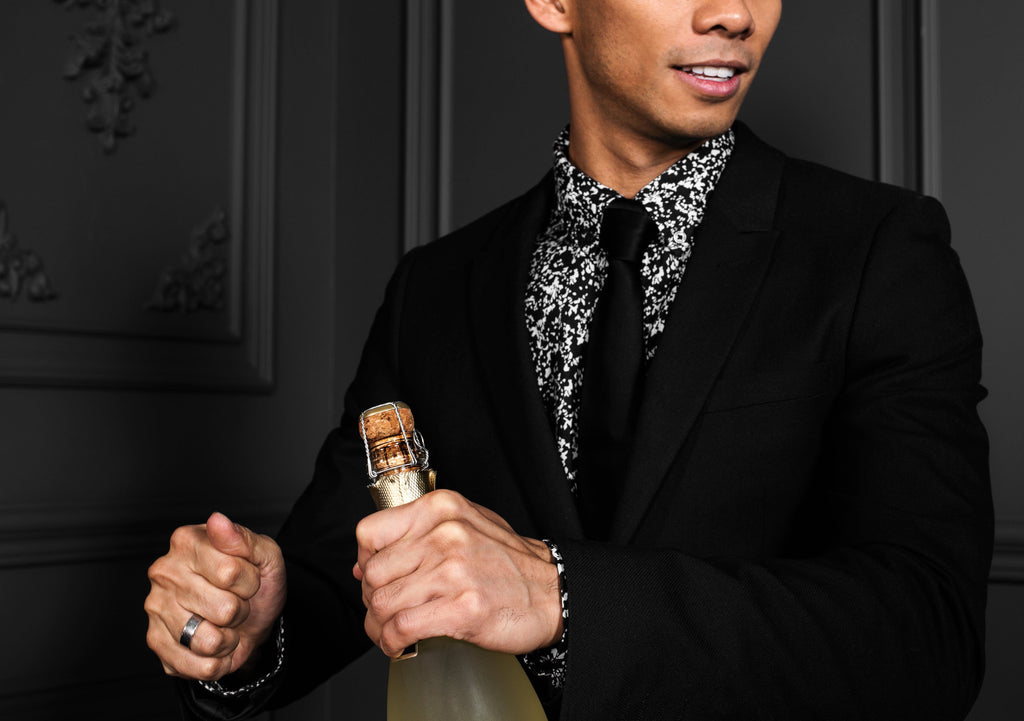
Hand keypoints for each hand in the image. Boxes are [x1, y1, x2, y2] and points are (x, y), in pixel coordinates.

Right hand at [145, 512, 286, 681]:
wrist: (252, 617)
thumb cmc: (255, 583)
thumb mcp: (265, 556)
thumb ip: (245, 539)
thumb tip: (218, 520)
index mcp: (188, 541)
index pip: (231, 572)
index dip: (250, 582)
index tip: (247, 578)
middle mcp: (164, 572)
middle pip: (224, 609)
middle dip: (240, 610)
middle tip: (235, 601)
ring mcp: (156, 607)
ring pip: (210, 640)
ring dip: (229, 638)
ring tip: (224, 623)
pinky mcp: (155, 641)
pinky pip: (199, 665)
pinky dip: (219, 661)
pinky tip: (216, 644)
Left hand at [353, 489, 562, 657]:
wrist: (553, 591)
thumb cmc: (509, 561)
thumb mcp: (465, 524)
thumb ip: (418, 533)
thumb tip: (364, 563)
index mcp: (441, 509)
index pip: (370, 532)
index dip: (364, 560)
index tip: (374, 576)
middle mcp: (444, 535)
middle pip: (373, 573)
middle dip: (371, 599)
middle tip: (383, 611)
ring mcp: (453, 571)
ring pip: (382, 603)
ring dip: (377, 626)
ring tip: (388, 632)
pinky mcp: (462, 608)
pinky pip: (402, 628)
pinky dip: (391, 642)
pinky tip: (399, 645)